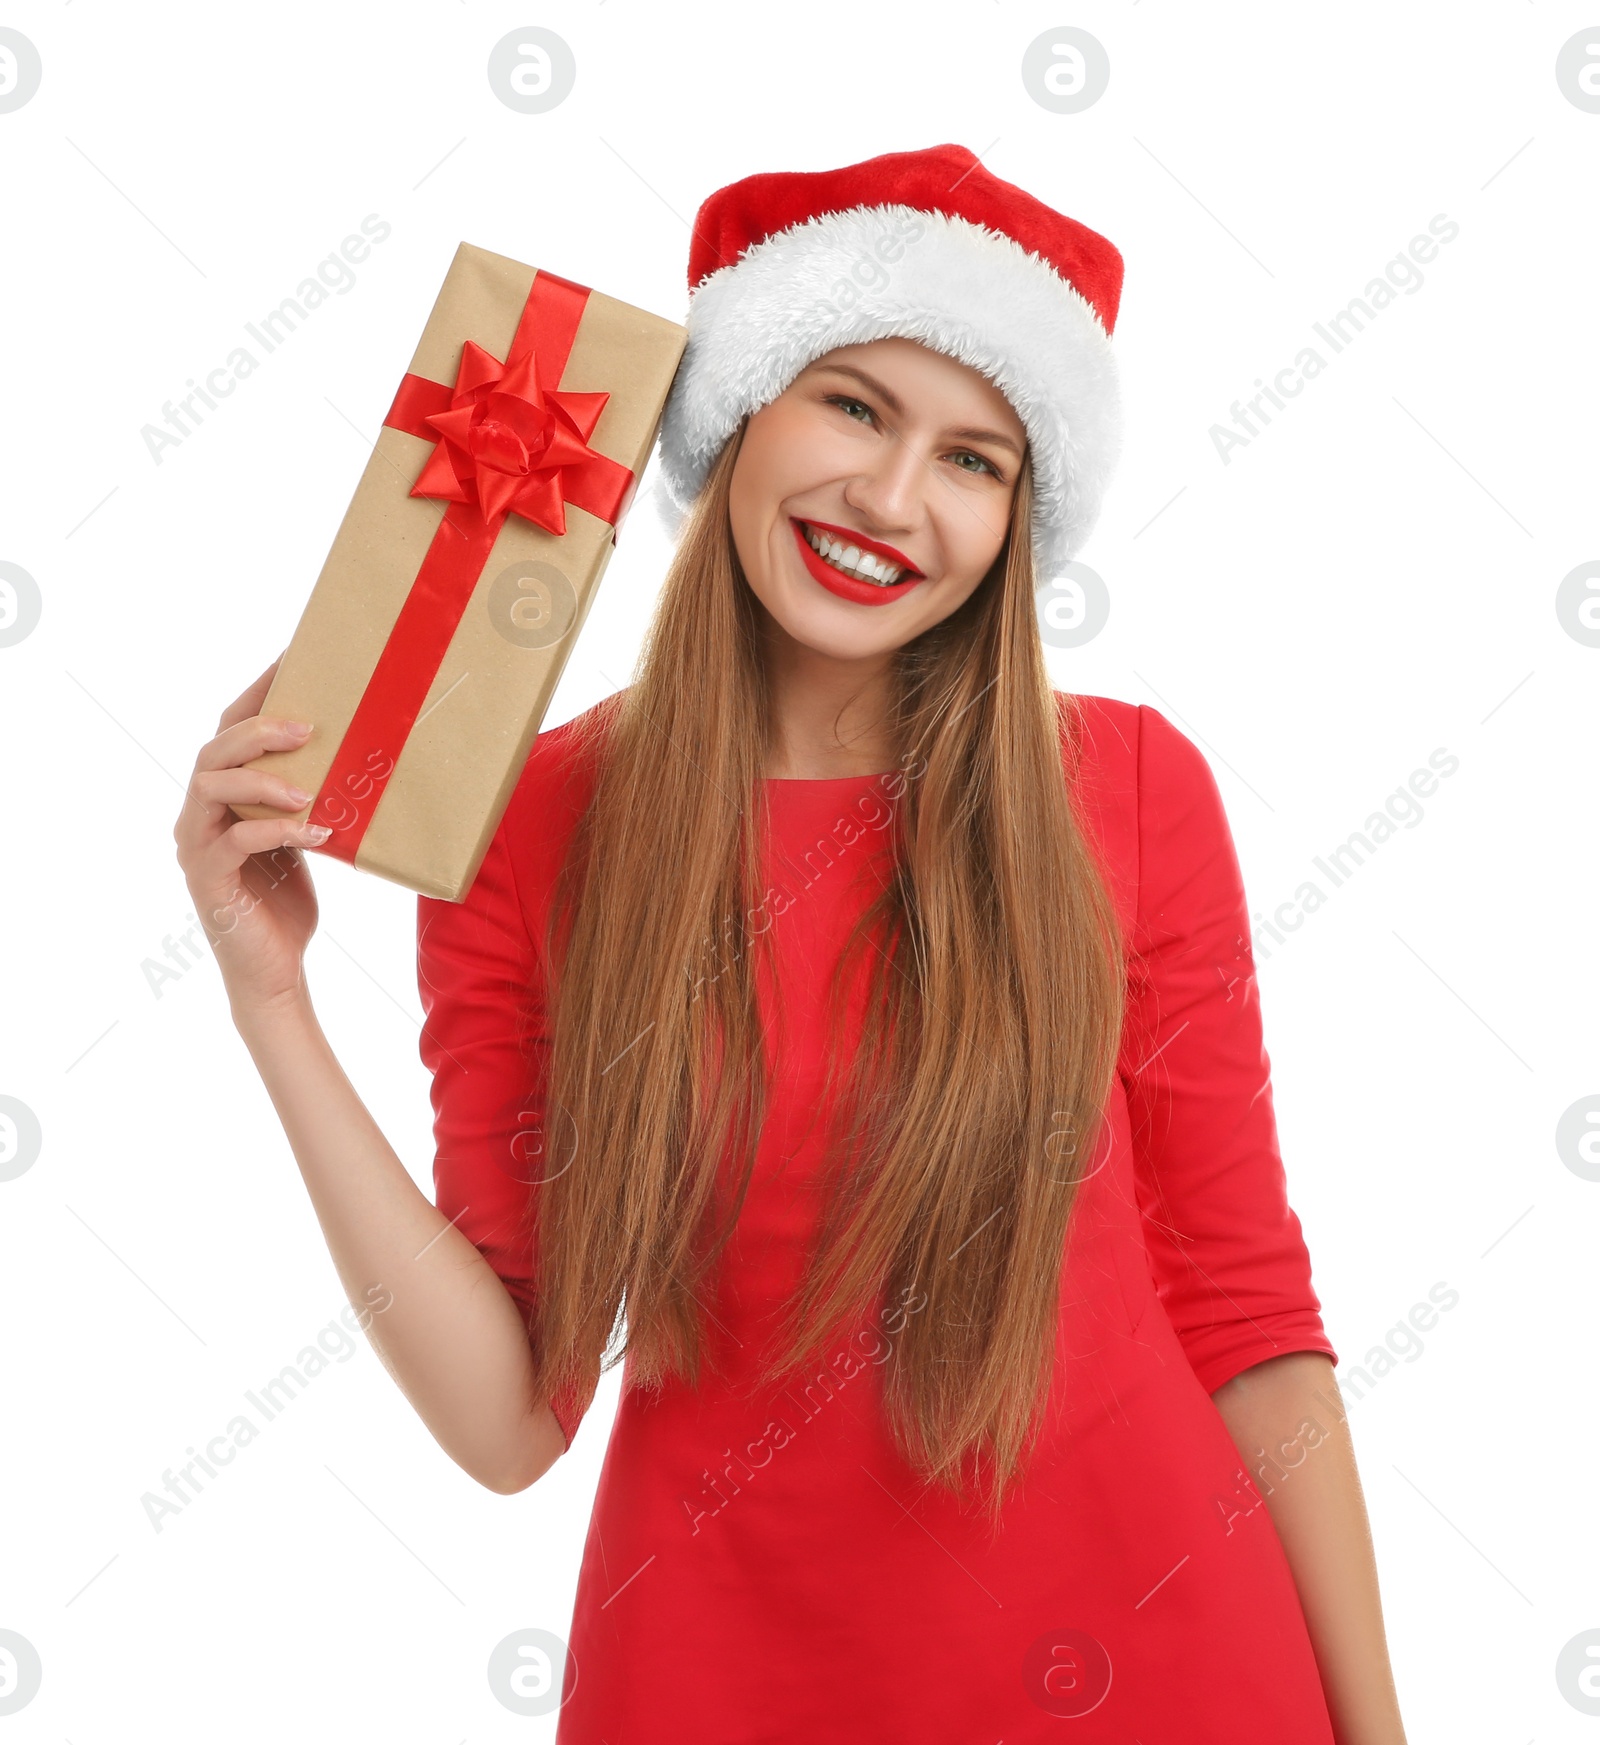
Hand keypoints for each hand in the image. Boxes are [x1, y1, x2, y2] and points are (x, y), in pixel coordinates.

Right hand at [174, 655, 327, 1017]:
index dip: (257, 694)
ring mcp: (198, 843)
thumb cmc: (286, 900)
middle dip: (261, 730)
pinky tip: (318, 829)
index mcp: (223, 795)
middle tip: (310, 726)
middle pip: (216, 748)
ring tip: (311, 784)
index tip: (293, 660)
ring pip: (213, 785)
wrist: (273, 969)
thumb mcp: (304, 837)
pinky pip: (237, 839)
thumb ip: (308, 798)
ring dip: (264, 777)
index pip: (231, 730)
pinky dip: (278, 829)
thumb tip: (360, 754)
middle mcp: (200, 813)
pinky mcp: (208, 877)